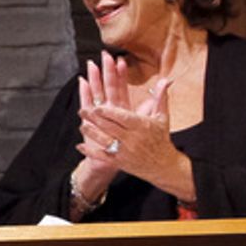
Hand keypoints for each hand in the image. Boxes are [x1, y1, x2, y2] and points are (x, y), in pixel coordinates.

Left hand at [78, 68, 193, 196]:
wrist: (163, 166)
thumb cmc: (161, 139)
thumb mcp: (162, 117)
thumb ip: (160, 98)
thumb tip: (166, 80)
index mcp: (141, 126)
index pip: (122, 117)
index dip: (109, 113)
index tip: (97, 107)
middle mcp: (132, 139)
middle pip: (110, 127)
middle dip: (95, 119)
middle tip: (82, 111)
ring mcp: (124, 151)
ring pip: (104, 141)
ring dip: (92, 133)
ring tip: (82, 125)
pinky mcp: (119, 162)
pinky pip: (102, 156)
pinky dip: (90, 152)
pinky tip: (80, 146)